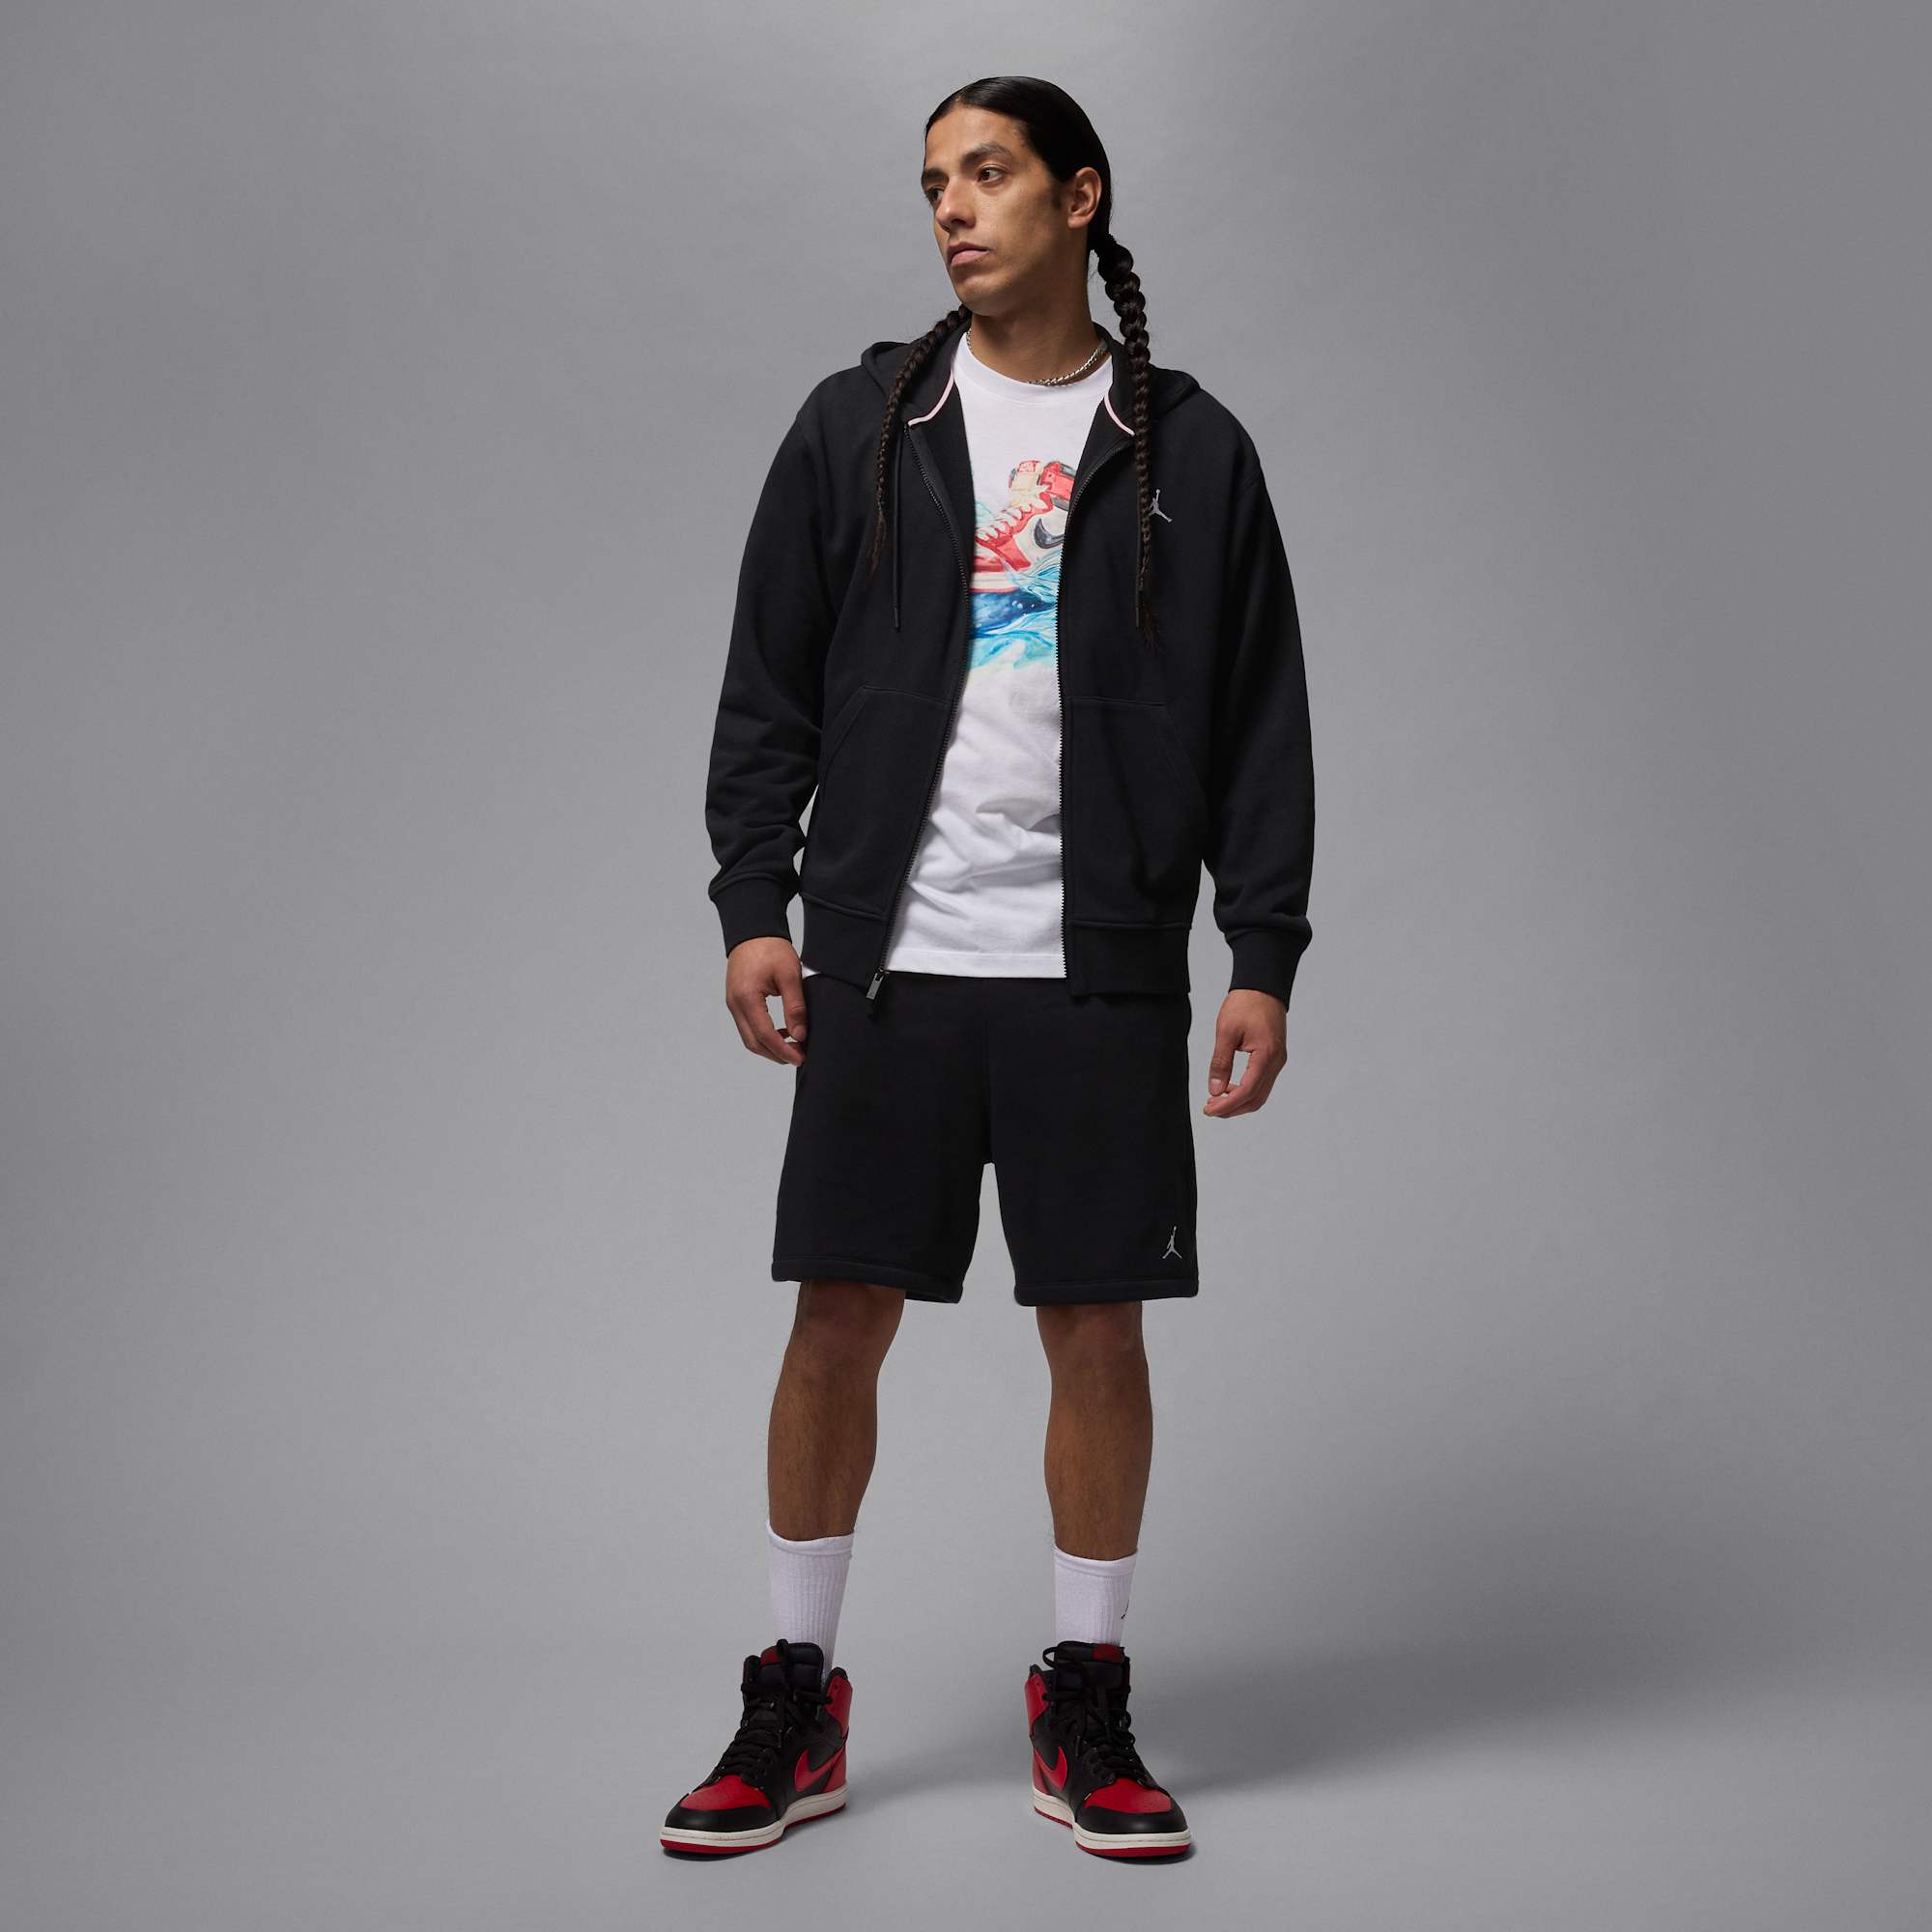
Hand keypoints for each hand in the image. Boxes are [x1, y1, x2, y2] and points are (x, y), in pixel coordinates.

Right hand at [725, 937, 808, 1065]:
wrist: (753, 931)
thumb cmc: (771, 948)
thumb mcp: (789, 975)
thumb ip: (795, 1007)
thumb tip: (800, 1035)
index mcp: (747, 998)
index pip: (765, 1036)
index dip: (783, 1051)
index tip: (801, 1058)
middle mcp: (735, 1004)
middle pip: (753, 1043)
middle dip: (776, 1054)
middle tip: (800, 1056)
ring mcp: (733, 1003)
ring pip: (749, 1038)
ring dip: (770, 1046)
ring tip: (793, 1046)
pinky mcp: (736, 1001)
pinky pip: (748, 1027)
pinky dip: (764, 1035)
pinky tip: (782, 1031)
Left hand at [1203, 989, 1285, 1116]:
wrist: (1263, 986)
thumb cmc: (1246, 1003)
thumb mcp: (1226, 1032)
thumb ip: (1221, 1063)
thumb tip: (1215, 1090)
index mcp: (1266, 1055)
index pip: (1247, 1092)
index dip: (1227, 1105)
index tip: (1209, 1110)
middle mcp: (1276, 1061)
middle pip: (1256, 1099)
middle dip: (1233, 1108)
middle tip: (1210, 1108)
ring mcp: (1278, 1060)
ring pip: (1260, 1093)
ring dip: (1239, 1101)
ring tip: (1216, 1099)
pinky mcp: (1274, 1057)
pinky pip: (1262, 1082)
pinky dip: (1246, 1090)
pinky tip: (1229, 1087)